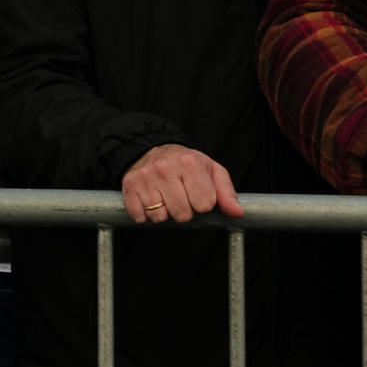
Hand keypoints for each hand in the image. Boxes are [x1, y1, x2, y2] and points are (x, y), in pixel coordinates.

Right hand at [121, 143, 241, 223]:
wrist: (149, 149)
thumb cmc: (185, 164)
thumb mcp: (211, 171)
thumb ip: (226, 192)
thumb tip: (237, 213)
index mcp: (189, 163)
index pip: (204, 205)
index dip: (202, 204)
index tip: (196, 195)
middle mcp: (165, 168)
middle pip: (182, 214)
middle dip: (184, 211)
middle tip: (180, 198)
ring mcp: (146, 177)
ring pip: (160, 217)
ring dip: (164, 214)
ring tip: (165, 199)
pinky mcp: (130, 186)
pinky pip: (140, 216)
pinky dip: (145, 215)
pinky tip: (150, 202)